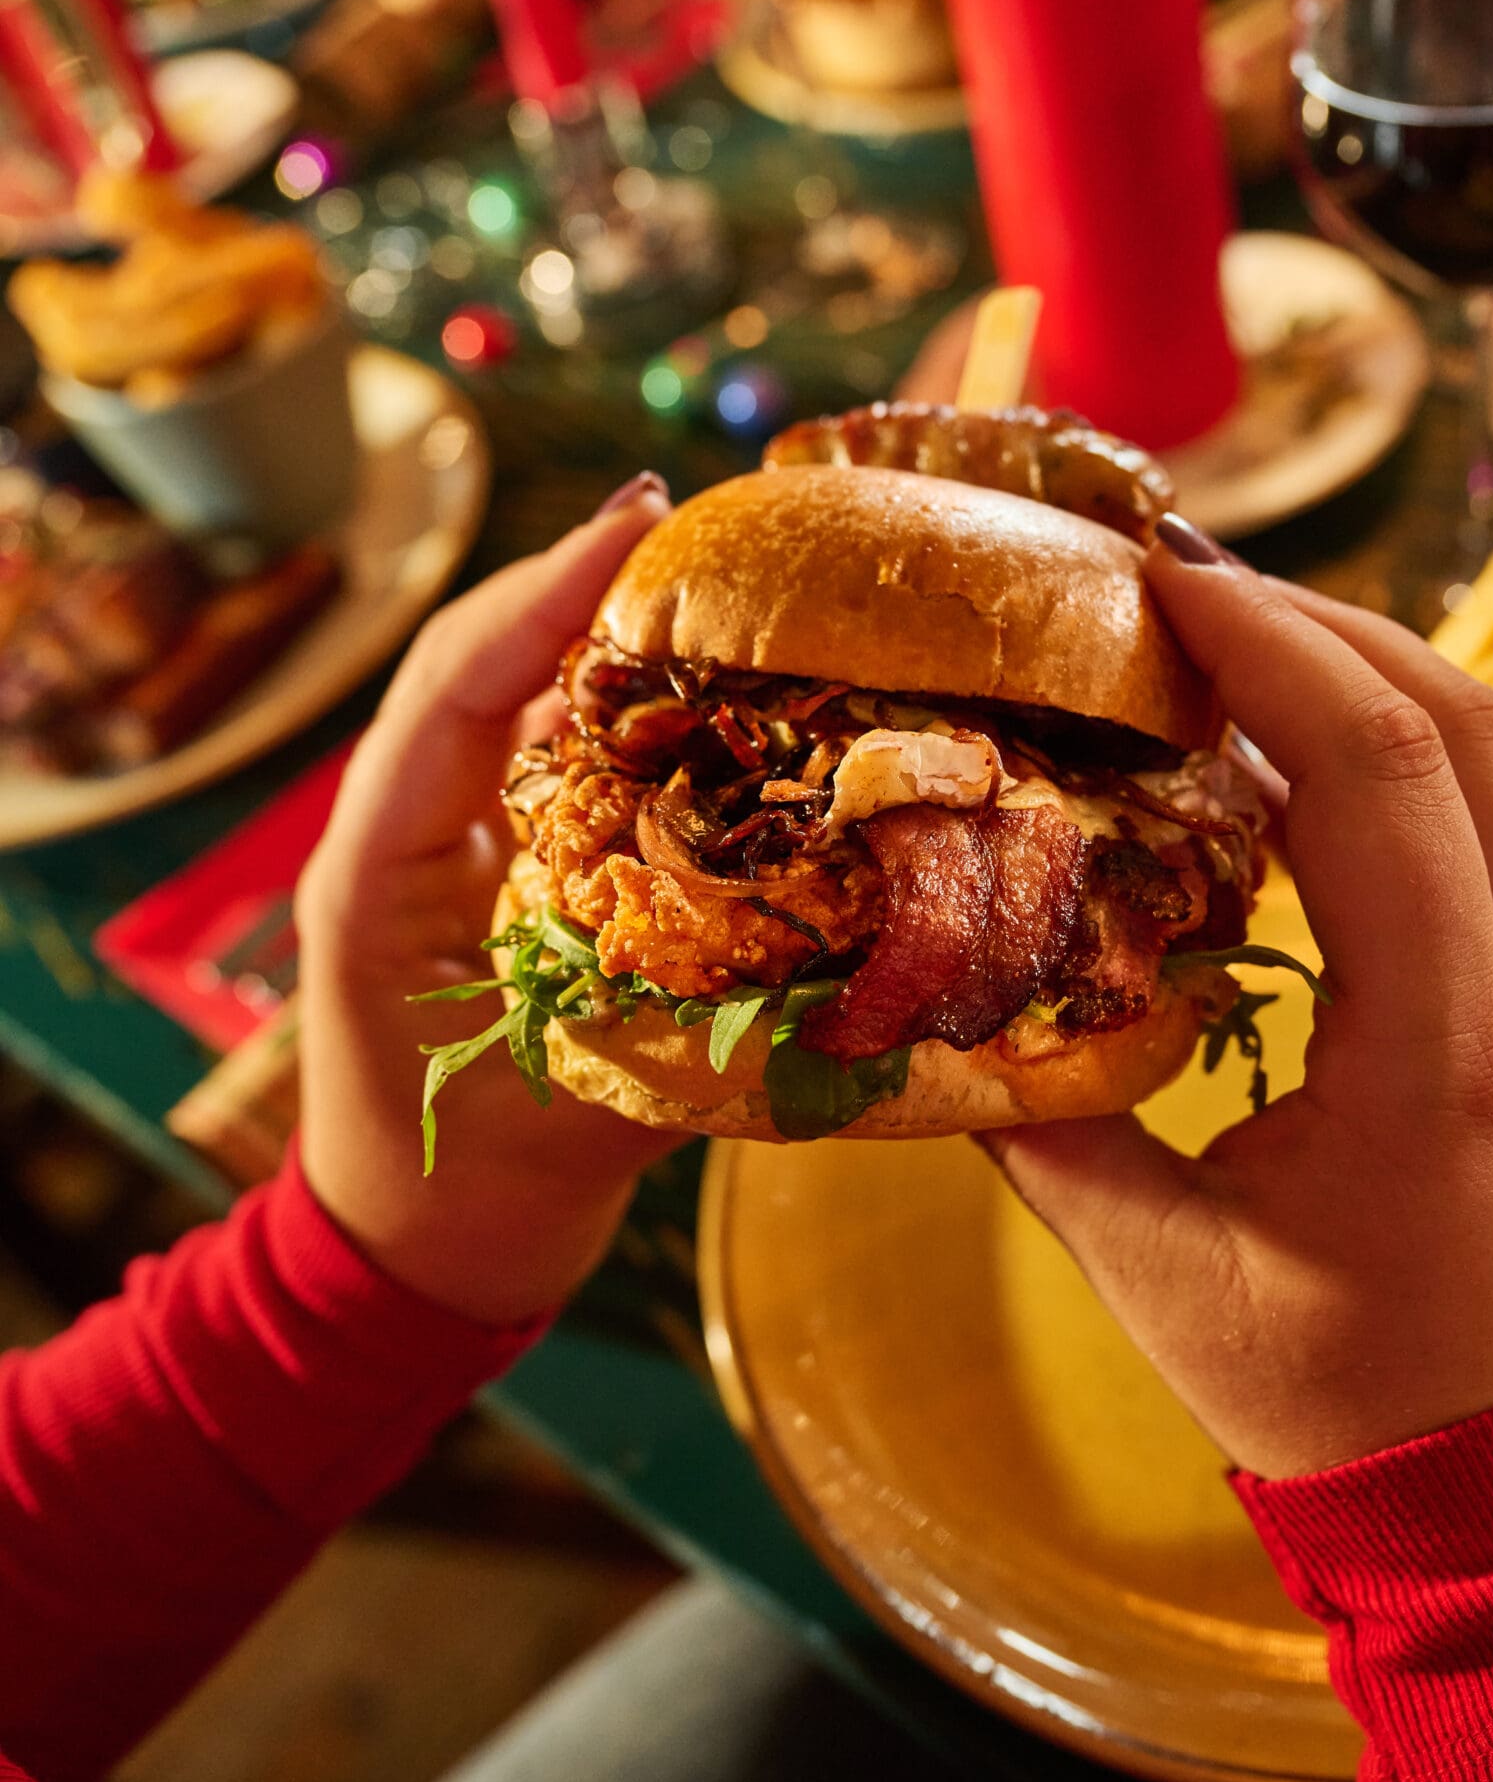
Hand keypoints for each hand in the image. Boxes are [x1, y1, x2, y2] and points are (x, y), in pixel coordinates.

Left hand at [297, 478, 675, 1323]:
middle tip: (691, 522)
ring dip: (601, 637)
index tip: (634, 523)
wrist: (417, 1259)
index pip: (451, 691)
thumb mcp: (579, 1110)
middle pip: (478, 665)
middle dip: (577, 585)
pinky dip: (619, 716)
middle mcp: (399, 837)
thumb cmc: (474, 1199)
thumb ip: (681, 1021)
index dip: (540, 598)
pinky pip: (546, 760)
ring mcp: (437, 851)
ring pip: (510, 699)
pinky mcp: (483, 873)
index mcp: (376, 874)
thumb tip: (828, 941)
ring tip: (713, 582)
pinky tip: (705, 693)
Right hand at [990, 525, 1492, 1478]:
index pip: (1380, 779)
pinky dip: (1404, 762)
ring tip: (1236, 646)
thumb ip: (1037, 1126)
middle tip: (1182, 586)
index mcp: (1440, 1056)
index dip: (1276, 650)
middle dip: (1327, 626)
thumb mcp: (1155, 1275)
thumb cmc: (1327, 1401)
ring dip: (1378, 678)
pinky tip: (1294, 769)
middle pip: (1471, 729)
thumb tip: (913, 1003)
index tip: (1164, 579)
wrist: (1492, 1500)